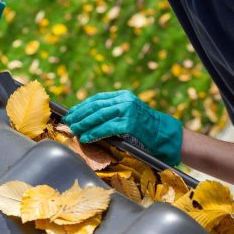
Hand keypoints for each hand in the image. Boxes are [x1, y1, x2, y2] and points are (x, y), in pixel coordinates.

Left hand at [63, 90, 182, 165]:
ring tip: (74, 130)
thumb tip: (88, 118)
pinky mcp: (129, 124)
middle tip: (68, 122)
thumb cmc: (145, 128)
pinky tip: (86, 137)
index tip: (71, 113)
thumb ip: (112, 112)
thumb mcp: (129, 113)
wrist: (165, 135)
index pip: (97, 98)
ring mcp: (127, 111)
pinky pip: (106, 128)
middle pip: (95, 106)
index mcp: (123, 96)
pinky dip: (94, 133)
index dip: (82, 106)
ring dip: (84, 124)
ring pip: (99, 116)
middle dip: (79, 115)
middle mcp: (125, 100)